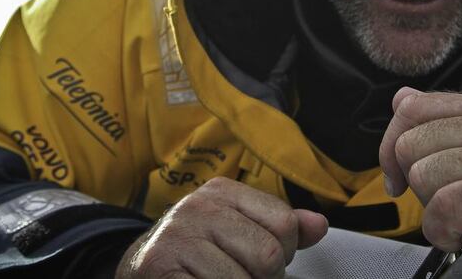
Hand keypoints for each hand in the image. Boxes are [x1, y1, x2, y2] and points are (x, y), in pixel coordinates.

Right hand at [115, 176, 327, 277]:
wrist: (141, 266)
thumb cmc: (200, 249)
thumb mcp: (238, 226)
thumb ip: (279, 227)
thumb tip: (320, 225)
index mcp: (223, 191)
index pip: (285, 223)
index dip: (285, 252)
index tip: (262, 260)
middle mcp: (199, 208)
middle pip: (268, 255)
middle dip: (264, 278)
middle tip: (243, 277)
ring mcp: (177, 238)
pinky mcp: (160, 268)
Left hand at [379, 88, 461, 278]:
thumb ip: (440, 124)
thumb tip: (401, 99)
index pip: (412, 108)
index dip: (391, 148)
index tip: (399, 178)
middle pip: (412, 145)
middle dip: (416, 184)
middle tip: (446, 202)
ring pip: (426, 175)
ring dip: (432, 212)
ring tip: (461, 219)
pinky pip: (447, 205)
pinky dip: (442, 230)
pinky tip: (459, 235)